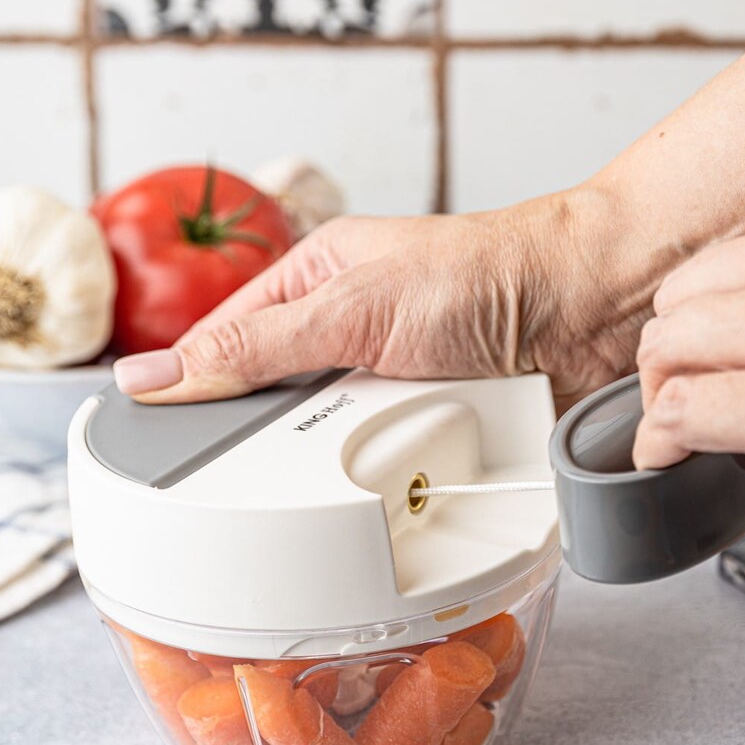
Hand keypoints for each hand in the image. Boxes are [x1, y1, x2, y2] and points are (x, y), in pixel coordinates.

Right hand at [112, 187, 659, 412]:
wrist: (589, 306)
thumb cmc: (484, 274)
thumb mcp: (350, 308)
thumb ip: (254, 348)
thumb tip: (159, 373)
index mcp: (316, 281)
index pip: (226, 343)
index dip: (191, 390)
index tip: (155, 442)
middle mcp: (352, 329)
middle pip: (281, 401)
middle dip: (281, 433)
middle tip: (276, 456)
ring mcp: (394, 378)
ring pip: (337, 439)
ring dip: (347, 452)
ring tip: (362, 448)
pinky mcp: (434, 417)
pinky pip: (391, 458)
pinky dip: (394, 465)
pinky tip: (397, 470)